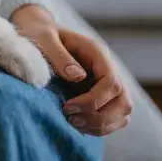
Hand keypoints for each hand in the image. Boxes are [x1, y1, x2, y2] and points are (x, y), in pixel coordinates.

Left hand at [12, 6, 132, 136]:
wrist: (38, 32)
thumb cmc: (40, 35)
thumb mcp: (44, 39)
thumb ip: (60, 56)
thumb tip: (78, 77)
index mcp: (97, 53)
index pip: (111, 82)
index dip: (93, 100)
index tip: (67, 107)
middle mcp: (108, 69)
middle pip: (123, 101)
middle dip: (99, 117)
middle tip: (70, 119)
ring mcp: (108, 84)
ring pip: (122, 113)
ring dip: (101, 125)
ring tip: (73, 123)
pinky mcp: (103, 96)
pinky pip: (114, 118)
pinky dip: (100, 128)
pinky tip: (78, 125)